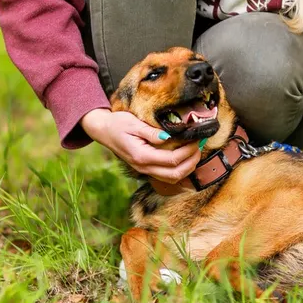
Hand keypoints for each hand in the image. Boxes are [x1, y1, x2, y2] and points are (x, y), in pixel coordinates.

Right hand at [81, 108, 201, 181]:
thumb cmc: (117, 124)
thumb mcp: (133, 123)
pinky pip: (166, 176)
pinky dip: (179, 170)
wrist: (103, 130)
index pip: (172, 160)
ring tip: (195, 152)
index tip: (196, 140)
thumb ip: (151, 132)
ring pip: (172, 178)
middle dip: (191, 162)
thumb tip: (169, 136)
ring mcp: (144, 170)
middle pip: (175, 174)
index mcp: (141, 156)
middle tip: (199, 146)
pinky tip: (185, 158)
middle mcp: (143, 167)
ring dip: (187, 168)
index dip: (188, 152)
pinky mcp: (145, 168)